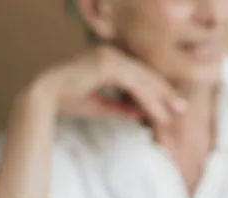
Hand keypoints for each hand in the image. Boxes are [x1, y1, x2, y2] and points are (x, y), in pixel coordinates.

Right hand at [29, 45, 184, 124]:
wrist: (46, 97)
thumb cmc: (69, 100)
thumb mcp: (101, 104)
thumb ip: (121, 107)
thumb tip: (139, 114)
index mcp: (108, 58)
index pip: (139, 73)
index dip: (156, 89)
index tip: (172, 104)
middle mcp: (110, 53)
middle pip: (145, 74)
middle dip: (164, 92)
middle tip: (181, 107)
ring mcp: (108, 56)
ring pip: (142, 80)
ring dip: (159, 99)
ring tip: (172, 114)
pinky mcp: (107, 65)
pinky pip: (134, 84)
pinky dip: (148, 100)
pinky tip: (157, 113)